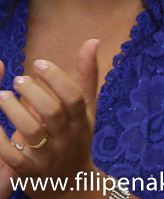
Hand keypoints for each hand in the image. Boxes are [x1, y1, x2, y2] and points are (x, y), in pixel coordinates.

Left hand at [0, 40, 100, 198]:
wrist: (71, 187)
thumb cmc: (76, 140)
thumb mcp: (86, 111)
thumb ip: (86, 77)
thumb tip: (92, 41)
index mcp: (81, 121)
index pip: (74, 97)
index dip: (57, 78)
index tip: (38, 63)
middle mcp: (67, 138)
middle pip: (53, 113)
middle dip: (34, 94)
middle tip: (18, 80)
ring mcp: (48, 157)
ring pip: (32, 133)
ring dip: (15, 112)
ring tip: (1, 97)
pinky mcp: (29, 173)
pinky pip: (13, 156)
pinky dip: (1, 140)